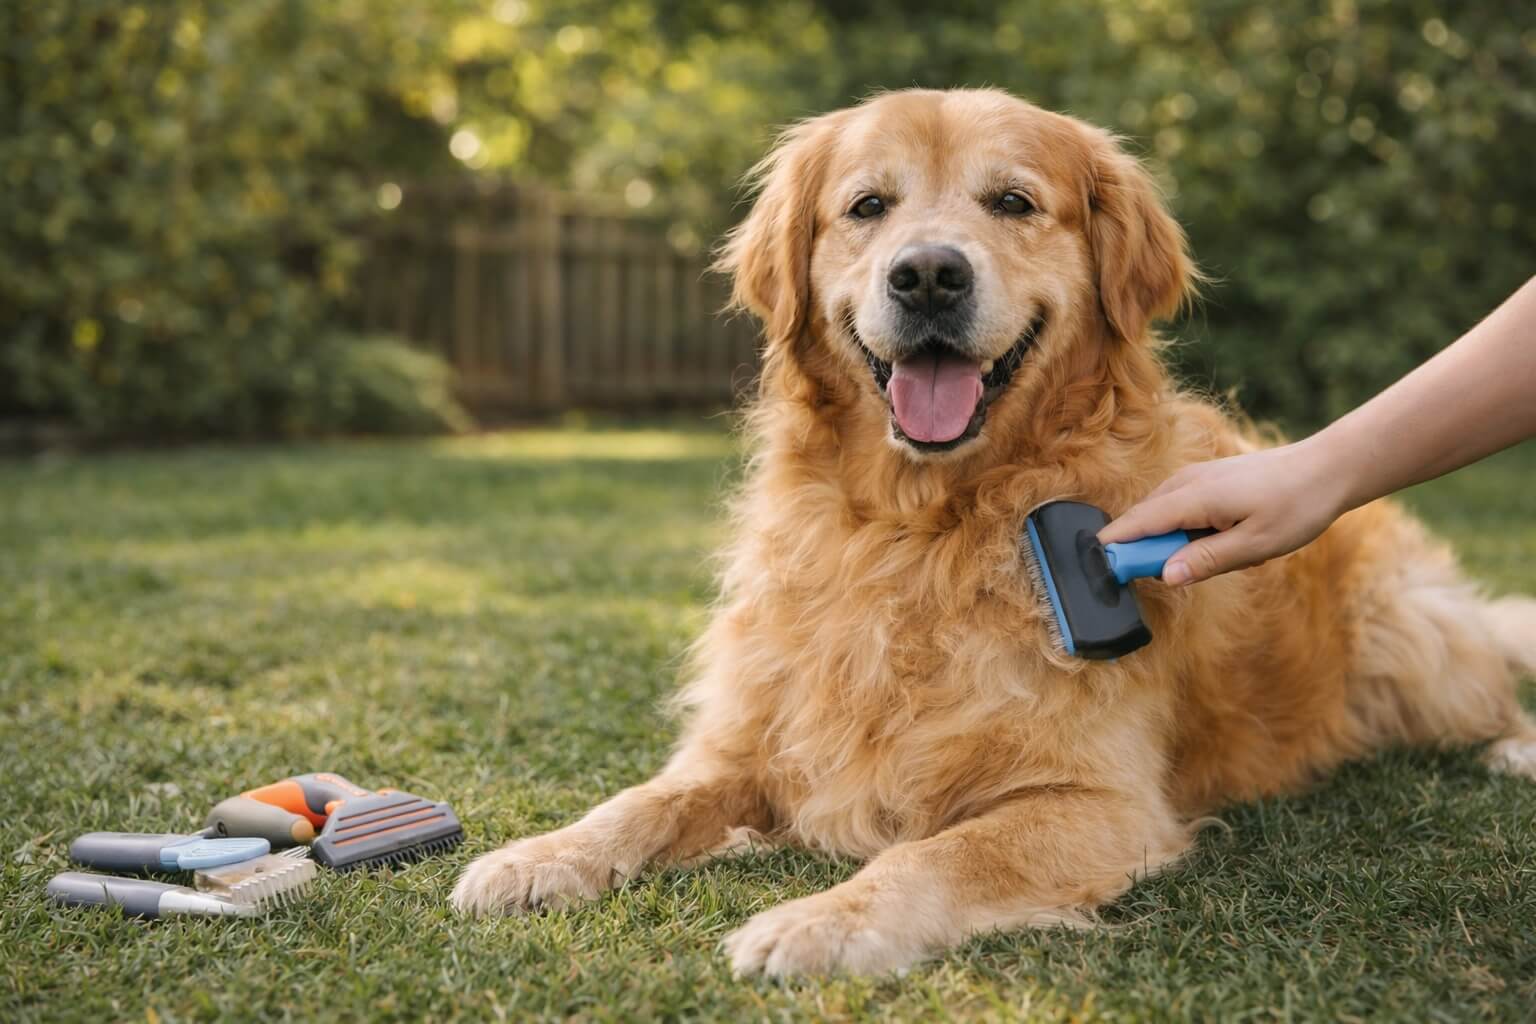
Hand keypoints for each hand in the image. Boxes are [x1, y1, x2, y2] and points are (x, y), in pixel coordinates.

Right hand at [1098, 437, 1351, 584]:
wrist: (1326, 469)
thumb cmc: (1296, 506)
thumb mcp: (1255, 545)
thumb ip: (1207, 560)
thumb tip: (1165, 575)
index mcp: (1194, 497)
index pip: (1137, 524)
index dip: (1114, 548)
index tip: (1099, 572)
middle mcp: (1186, 482)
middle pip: (1143, 519)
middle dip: (1138, 550)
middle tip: (1153, 579)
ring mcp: (1194, 476)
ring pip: (1158, 514)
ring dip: (1165, 541)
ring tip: (1198, 560)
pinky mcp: (1205, 478)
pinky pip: (1175, 507)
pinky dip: (1179, 529)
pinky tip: (1211, 543)